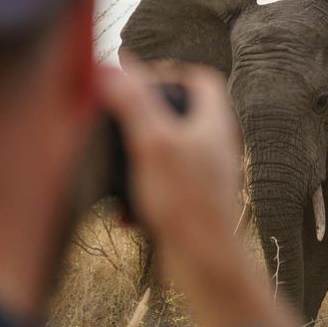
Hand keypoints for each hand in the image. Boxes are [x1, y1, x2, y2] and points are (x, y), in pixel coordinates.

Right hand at [97, 58, 326, 326]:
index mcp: (214, 123)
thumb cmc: (186, 201)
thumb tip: (113, 66)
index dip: (173, 72)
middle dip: (147, 115)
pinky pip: (163, 184)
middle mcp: (215, 145)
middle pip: (182, 113)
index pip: (203, 80)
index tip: (141, 80)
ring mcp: (206, 173)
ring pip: (168, 150)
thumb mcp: (153, 142)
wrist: (204, 260)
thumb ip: (134, 101)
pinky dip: (142, 190)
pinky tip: (125, 212)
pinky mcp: (194, 200)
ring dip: (138, 157)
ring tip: (116, 171)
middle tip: (119, 122)